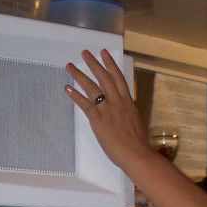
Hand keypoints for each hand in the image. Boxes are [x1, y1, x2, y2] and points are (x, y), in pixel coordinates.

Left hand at [65, 50, 152, 172]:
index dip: (110, 64)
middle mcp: (118, 102)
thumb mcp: (136, 122)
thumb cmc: (138, 144)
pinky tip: (67, 88)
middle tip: (84, 53)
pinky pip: (85, 104)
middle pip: (104, 77)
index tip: (104, 54)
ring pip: (92, 87)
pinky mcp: (98, 120)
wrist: (137, 154)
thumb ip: (128, 114)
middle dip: (93, 63)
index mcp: (128, 102)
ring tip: (70, 66)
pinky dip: (75, 95)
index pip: (118, 78)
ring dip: (79, 75)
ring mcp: (108, 110)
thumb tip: (125, 113)